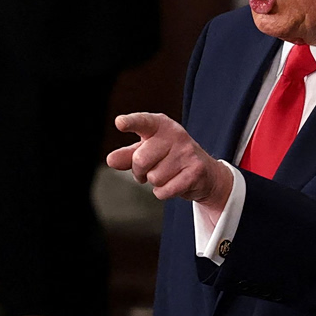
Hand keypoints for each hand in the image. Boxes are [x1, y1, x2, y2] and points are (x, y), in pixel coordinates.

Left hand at [106, 113, 233, 208]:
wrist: (205, 173)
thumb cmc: (170, 158)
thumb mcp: (147, 152)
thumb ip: (127, 155)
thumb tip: (111, 160)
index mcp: (161, 125)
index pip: (143, 122)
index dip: (131, 122)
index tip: (119, 122)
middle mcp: (176, 135)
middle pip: (140, 160)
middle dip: (140, 172)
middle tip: (150, 170)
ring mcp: (187, 152)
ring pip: (154, 178)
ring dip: (156, 182)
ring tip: (168, 175)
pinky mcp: (195, 171)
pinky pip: (164, 190)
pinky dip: (164, 192)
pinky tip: (174, 184)